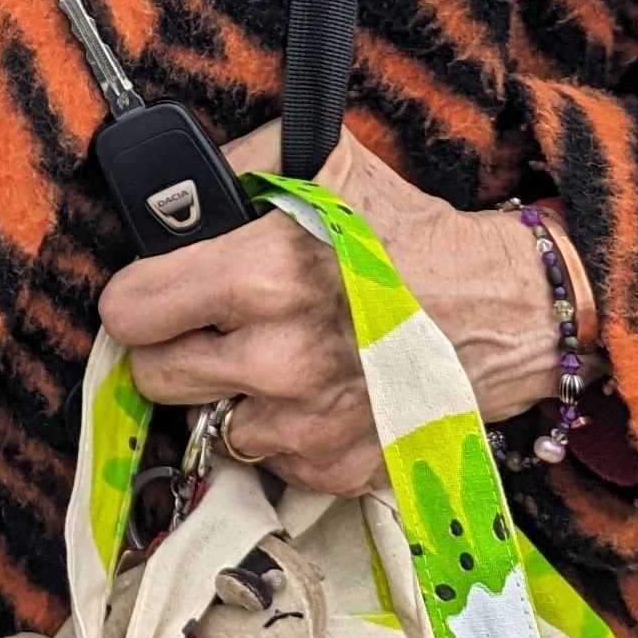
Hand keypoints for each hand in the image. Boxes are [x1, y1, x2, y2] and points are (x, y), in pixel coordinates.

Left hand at [89, 126, 571, 497]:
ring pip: (211, 423)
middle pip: (153, 376)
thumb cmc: (413, 234)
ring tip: (275, 358)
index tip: (151, 294)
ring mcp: (307, 425)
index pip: (129, 310)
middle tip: (207, 328)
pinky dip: (284, 432)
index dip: (134, 298)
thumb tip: (174, 189)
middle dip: (171, 348)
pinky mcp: (338, 470)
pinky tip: (317, 393)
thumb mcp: (327, 166)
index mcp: (260, 276)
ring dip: (231, 395)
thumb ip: (240, 168)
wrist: (508, 310)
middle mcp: (276, 359)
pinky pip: (270, 459)